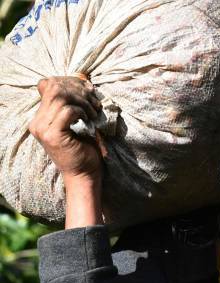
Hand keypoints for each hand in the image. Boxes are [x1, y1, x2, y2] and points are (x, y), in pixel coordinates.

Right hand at [28, 76, 104, 227]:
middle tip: (95, 103)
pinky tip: (90, 121)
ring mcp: (43, 129)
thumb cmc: (85, 150)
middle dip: (79, 90)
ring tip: (94, 113)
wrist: (85, 176)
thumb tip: (82, 80)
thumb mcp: (77, 123)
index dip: (69, 82)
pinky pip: (68, 111)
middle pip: (54, 87)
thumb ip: (72, 104)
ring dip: (83, 101)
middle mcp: (37, 122)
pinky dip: (82, 112)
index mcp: (40, 118)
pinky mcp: (53, 136)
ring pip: (61, 96)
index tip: (88, 91)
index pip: (47, 84)